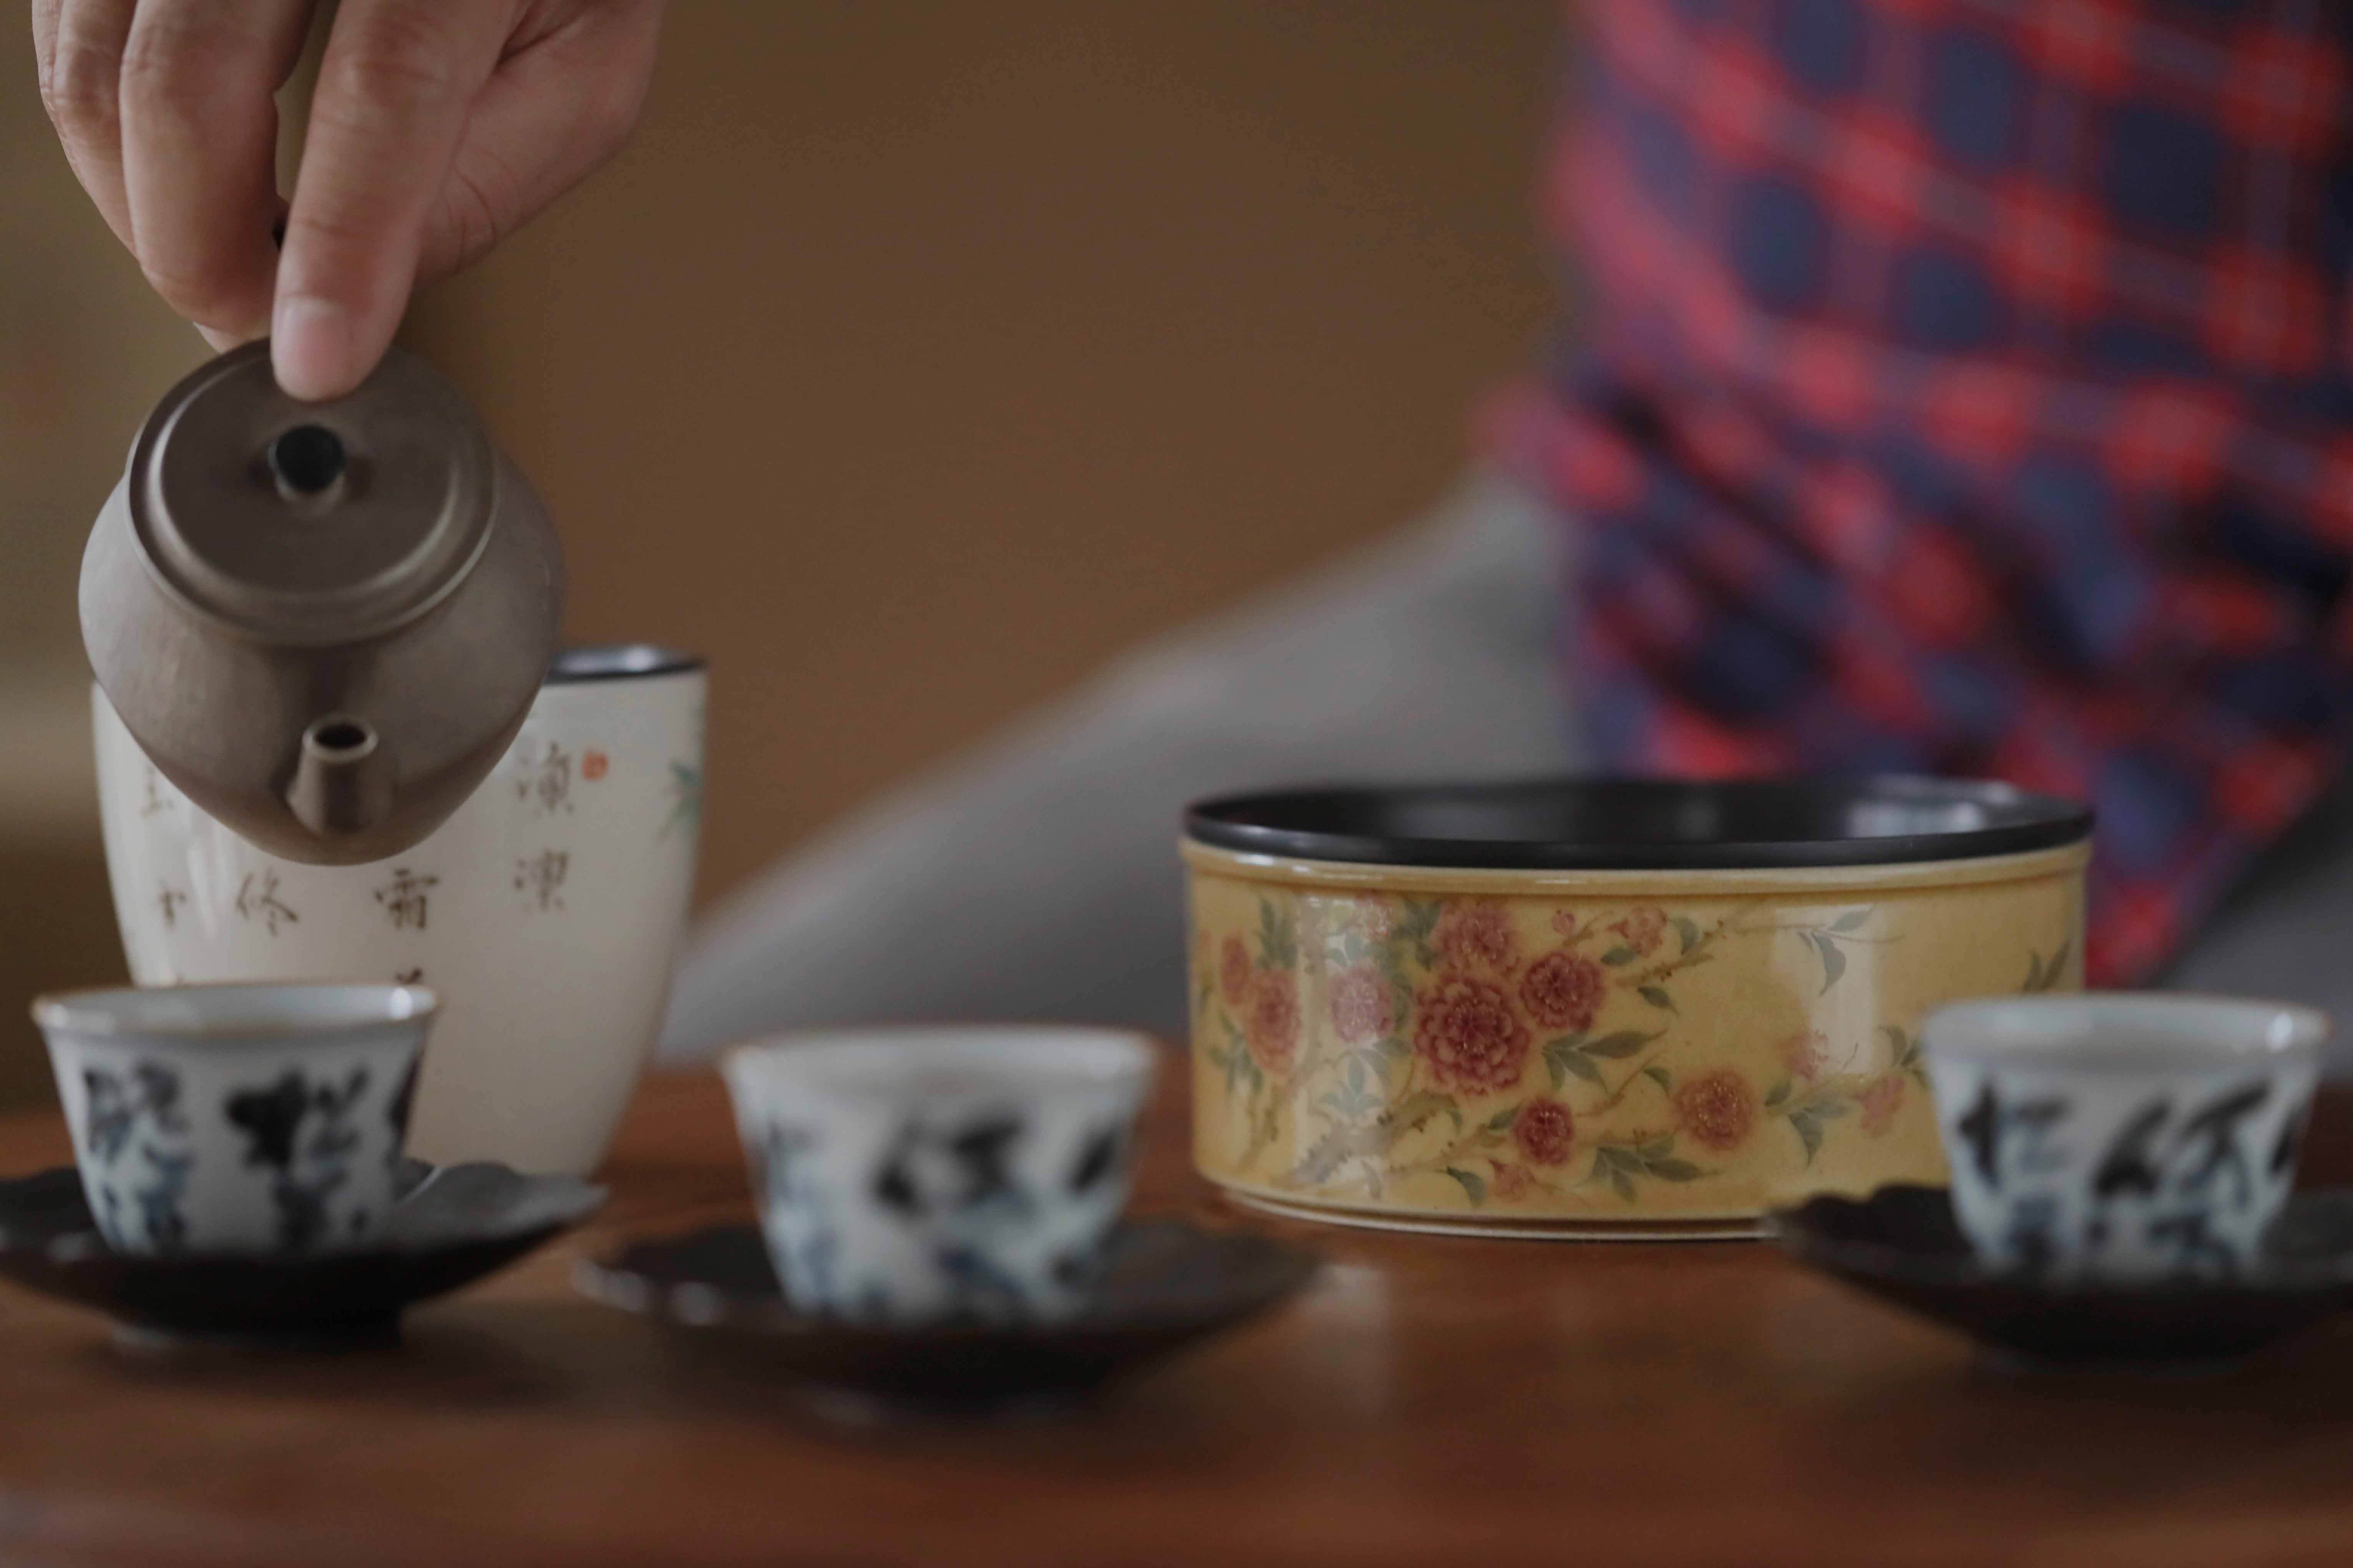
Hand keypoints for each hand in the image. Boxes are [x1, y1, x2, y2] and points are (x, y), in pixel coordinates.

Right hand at [32, 0, 663, 399]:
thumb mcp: (581, 63)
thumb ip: (496, 174)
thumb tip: (371, 291)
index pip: (381, 91)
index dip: (339, 243)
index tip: (315, 360)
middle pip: (191, 75)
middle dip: (199, 244)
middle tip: (252, 325)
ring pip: (95, 63)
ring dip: (140, 199)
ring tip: (221, 259)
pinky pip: (65, 35)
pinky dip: (106, 132)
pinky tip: (177, 177)